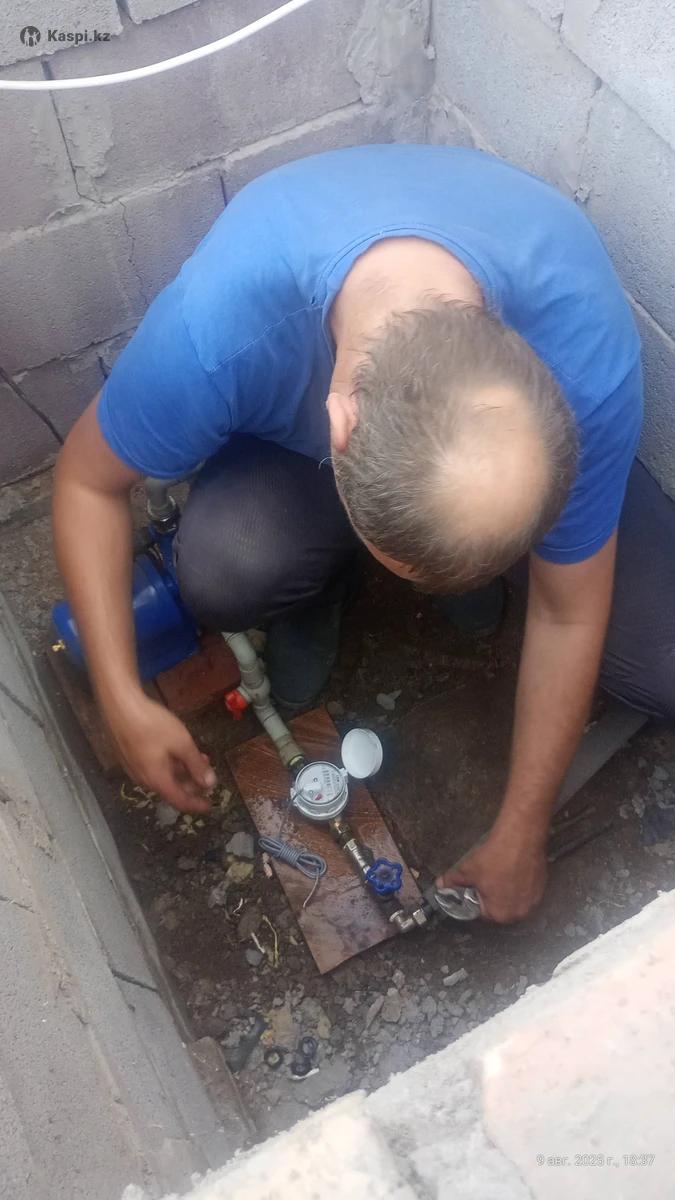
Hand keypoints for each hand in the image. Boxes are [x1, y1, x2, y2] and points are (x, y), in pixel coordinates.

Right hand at [108, 695, 215, 812]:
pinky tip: (176, 750)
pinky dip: (169, 764)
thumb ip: (196, 765)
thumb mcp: (182, 743)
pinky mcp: (129, 756)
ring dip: (182, 771)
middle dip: (191, 784)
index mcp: (157, 780)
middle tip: (206, 773)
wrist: (120, 706)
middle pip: (171, 789)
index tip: (208, 806)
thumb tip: (210, 783)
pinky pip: (153, 767)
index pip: (180, 801)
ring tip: (197, 757)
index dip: (196, 805)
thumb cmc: (152, 724)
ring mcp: (133, 768)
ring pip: (162, 777)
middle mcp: (143, 779)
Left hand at [437, 826, 546, 922]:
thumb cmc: (495, 857)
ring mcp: (534, 900)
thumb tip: (440, 885)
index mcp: (501, 914)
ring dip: (506, 888)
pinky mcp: (542, 886)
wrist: (520, 837)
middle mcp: (520, 912)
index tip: (474, 886)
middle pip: (500, 906)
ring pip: (514, 897)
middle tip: (486, 877)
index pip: (482, 912)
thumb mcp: (468, 870)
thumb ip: (453, 881)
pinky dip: (519, 881)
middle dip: (491, 894)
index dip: (475, 897)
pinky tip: (513, 868)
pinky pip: (526, 888)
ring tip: (500, 871)